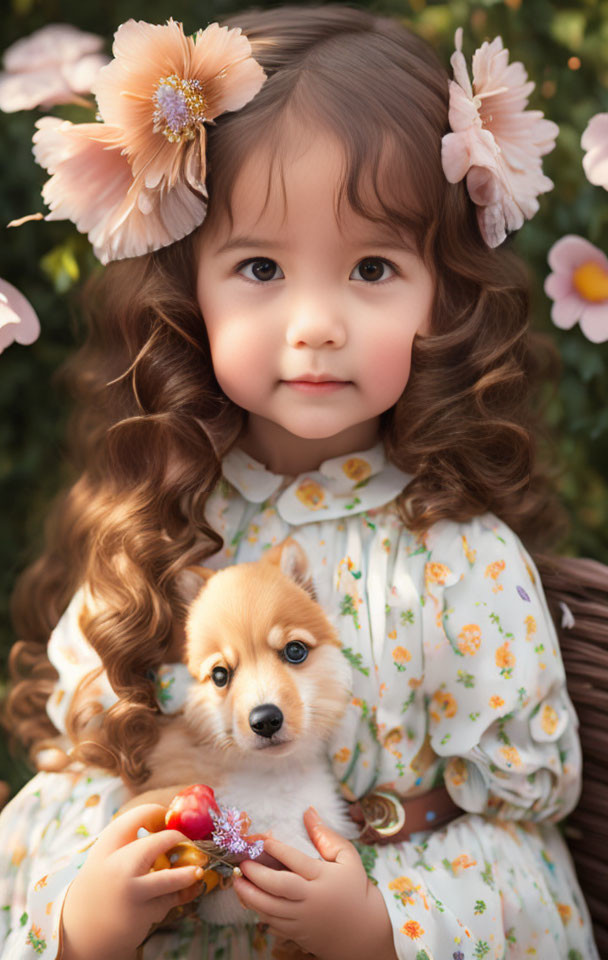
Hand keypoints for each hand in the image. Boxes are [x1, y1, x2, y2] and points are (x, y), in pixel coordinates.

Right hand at [61, 804, 205, 959]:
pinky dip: (183, 894)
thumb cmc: (98, 890)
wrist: (77, 933)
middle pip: (158, 843)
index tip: (166, 817)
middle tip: (189, 842)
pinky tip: (192, 889)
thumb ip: (126, 845)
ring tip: (199, 870)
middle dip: (178, 839)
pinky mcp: (141, 914)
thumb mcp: (103, 861)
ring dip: (189, 873)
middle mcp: (117, 867)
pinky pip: (169, 901)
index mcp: (105, 848)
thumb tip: (166, 825)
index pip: (135, 817)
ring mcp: (130, 891)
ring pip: (170, 878)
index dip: (156, 812)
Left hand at [232, 808, 397, 959]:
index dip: (278, 850)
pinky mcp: (298, 934)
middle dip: (257, 875)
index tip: (264, 840)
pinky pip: (273, 923)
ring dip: (250, 895)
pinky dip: (259, 911)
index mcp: (324, 878)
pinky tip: (251, 899)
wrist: (364, 932)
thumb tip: (308, 812)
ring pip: (271, 908)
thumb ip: (326, 835)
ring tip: (237, 882)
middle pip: (279, 887)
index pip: (297, 861)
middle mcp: (312, 900)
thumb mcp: (348, 858)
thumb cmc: (355, 889)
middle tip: (242, 864)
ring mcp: (303, 920)